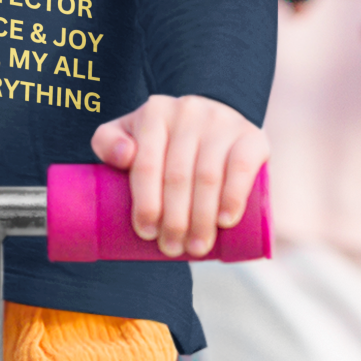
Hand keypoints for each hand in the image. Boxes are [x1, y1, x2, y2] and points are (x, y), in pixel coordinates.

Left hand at [90, 94, 268, 257]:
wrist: (212, 118)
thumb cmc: (163, 139)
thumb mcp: (129, 132)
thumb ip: (109, 142)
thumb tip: (125, 157)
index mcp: (155, 112)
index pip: (147, 163)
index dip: (146, 202)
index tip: (146, 233)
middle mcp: (188, 111)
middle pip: (178, 175)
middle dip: (174, 220)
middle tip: (171, 249)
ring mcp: (222, 121)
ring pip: (208, 176)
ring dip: (201, 219)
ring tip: (196, 248)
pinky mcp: (251, 136)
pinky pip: (242, 167)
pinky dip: (233, 197)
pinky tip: (225, 221)